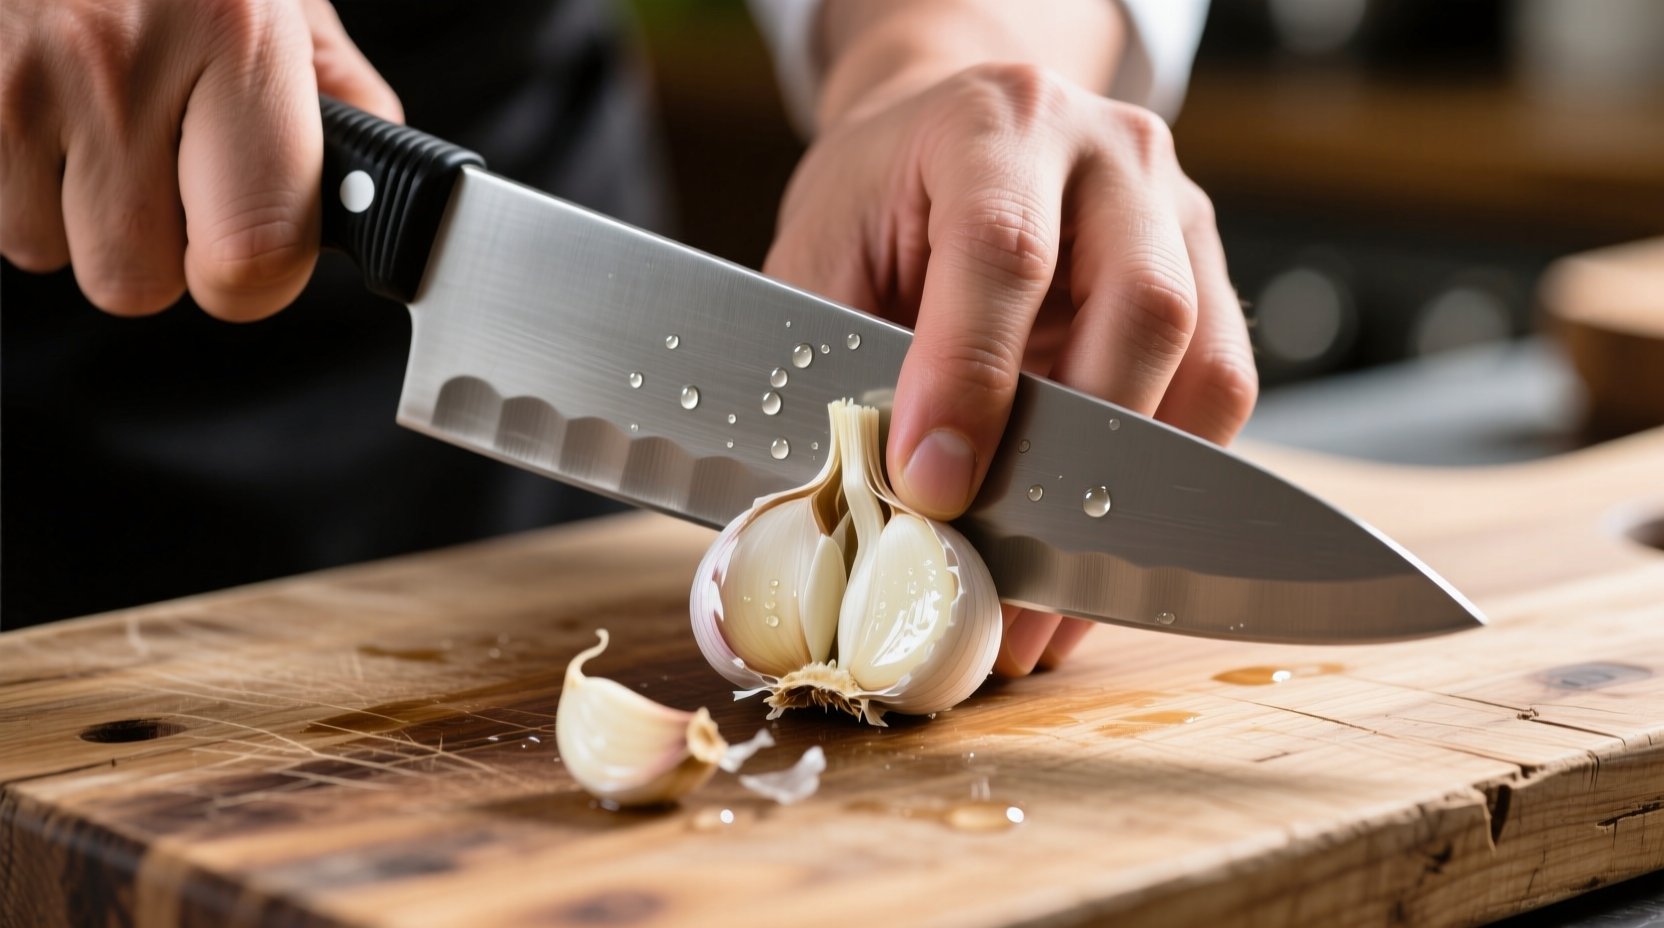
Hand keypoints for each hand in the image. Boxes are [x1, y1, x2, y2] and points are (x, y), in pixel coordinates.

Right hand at [1, 0, 399, 318]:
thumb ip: (331, 90)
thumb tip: (366, 186)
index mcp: (234, 33)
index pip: (255, 258)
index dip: (254, 279)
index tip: (252, 256)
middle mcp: (120, 58)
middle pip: (138, 282)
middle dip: (154, 247)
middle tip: (158, 165)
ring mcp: (16, 77)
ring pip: (49, 252)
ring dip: (70, 206)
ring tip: (87, 108)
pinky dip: (9, 172)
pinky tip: (34, 96)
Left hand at [765, 20, 1256, 676]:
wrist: (944, 137)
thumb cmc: (877, 201)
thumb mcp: (820, 255)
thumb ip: (833, 364)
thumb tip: (853, 504)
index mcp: (995, 124)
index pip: (1002, 250)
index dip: (969, 378)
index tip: (929, 486)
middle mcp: (1111, 154)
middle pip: (1141, 308)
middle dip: (1070, 462)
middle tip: (1003, 572)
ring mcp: (1177, 212)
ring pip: (1202, 365)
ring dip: (1131, 498)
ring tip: (1051, 601)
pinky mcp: (1210, 276)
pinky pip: (1221, 394)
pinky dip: (1162, 491)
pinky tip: (1092, 558)